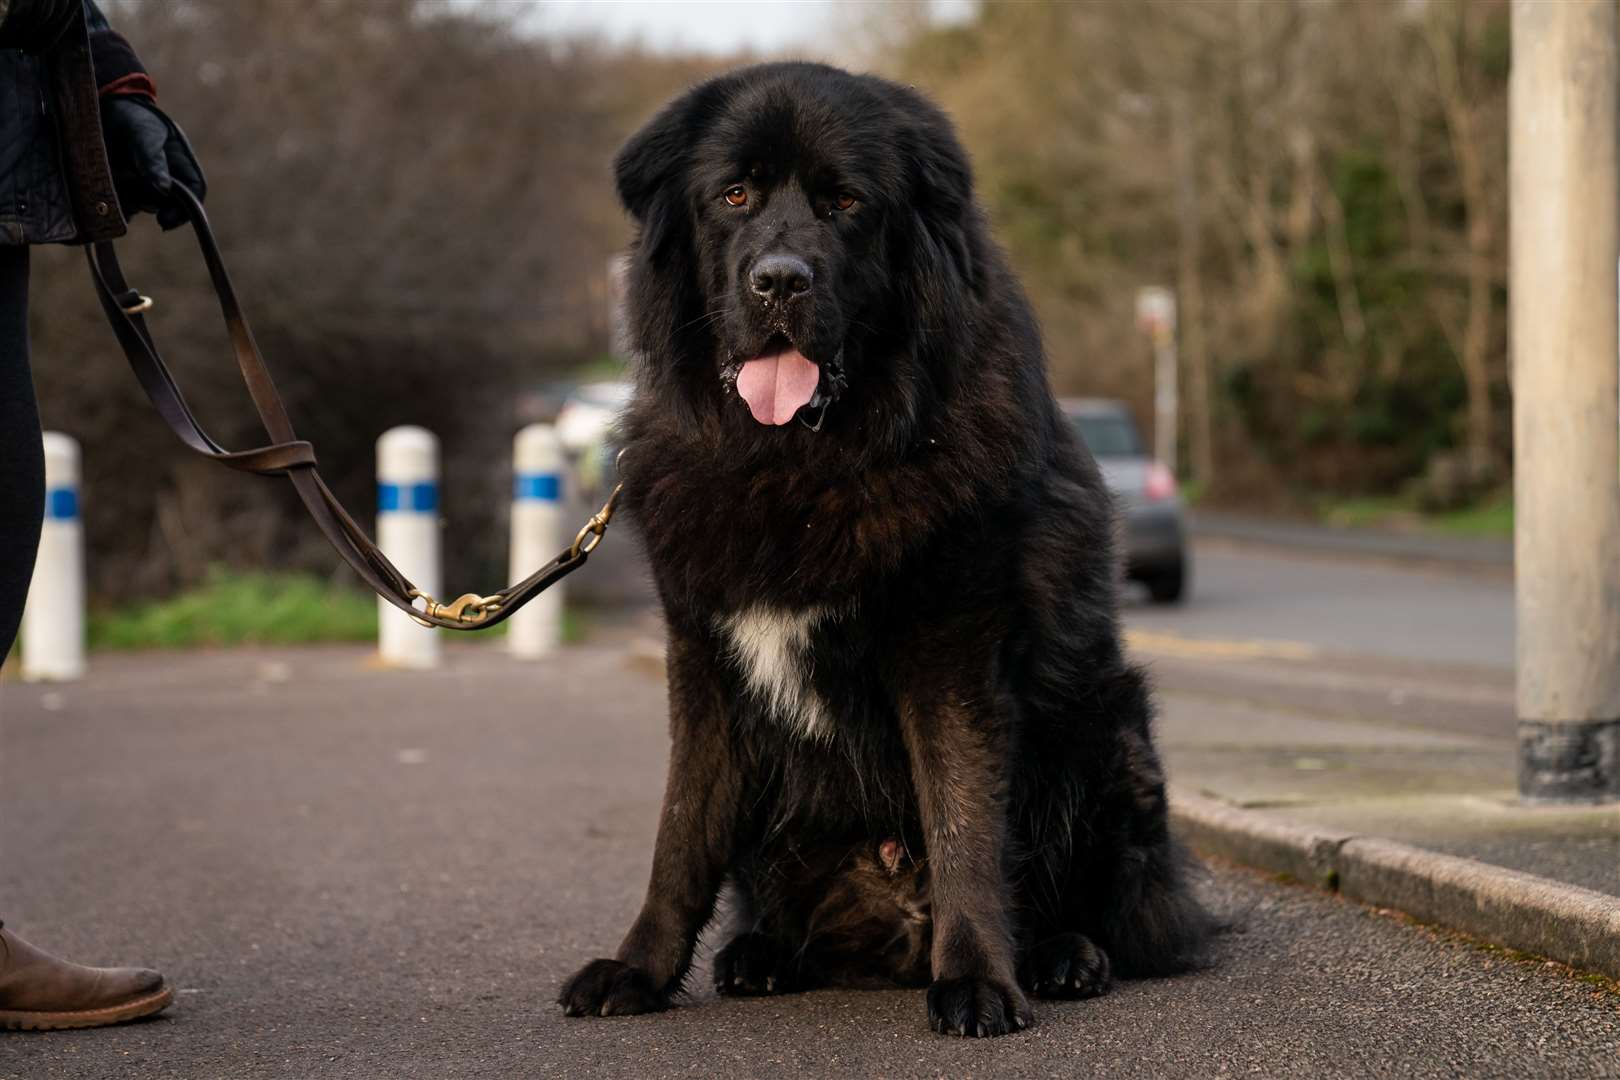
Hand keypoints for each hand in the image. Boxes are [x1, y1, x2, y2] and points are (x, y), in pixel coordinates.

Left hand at [101, 96, 205, 229]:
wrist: (102, 106)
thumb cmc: (131, 116)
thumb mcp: (143, 134)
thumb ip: (153, 160)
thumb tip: (164, 191)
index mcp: (182, 164)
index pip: (194, 193)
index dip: (185, 212)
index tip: (165, 221)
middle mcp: (166, 178)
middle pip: (166, 204)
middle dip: (147, 201)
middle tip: (127, 186)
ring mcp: (145, 185)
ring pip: (142, 206)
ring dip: (127, 199)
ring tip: (112, 176)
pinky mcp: (123, 189)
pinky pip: (121, 207)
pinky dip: (112, 204)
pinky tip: (102, 188)